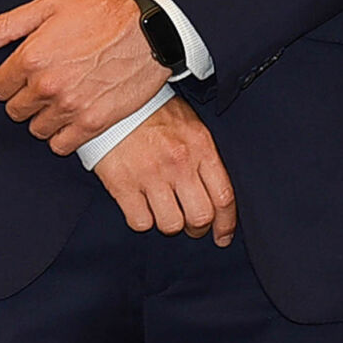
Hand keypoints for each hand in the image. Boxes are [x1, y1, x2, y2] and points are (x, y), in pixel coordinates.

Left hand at [0, 0, 166, 153]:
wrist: (152, 30)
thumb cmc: (103, 15)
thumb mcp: (51, 6)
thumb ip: (7, 25)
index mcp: (32, 57)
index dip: (12, 80)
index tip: (28, 75)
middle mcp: (47, 86)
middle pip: (16, 111)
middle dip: (27, 99)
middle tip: (48, 85)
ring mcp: (70, 107)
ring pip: (37, 129)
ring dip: (45, 117)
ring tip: (63, 100)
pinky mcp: (93, 122)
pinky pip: (61, 145)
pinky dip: (64, 135)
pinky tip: (73, 117)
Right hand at [90, 96, 236, 244]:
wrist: (115, 105)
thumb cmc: (156, 115)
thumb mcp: (192, 127)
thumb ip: (206, 158)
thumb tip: (218, 193)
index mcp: (201, 147)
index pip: (224, 196)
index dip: (227, 223)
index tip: (223, 236)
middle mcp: (179, 164)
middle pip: (200, 216)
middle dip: (198, 228)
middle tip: (192, 226)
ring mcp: (150, 176)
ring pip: (171, 224)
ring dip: (171, 224)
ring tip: (166, 212)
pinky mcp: (122, 185)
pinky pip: (141, 222)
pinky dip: (144, 220)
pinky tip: (143, 206)